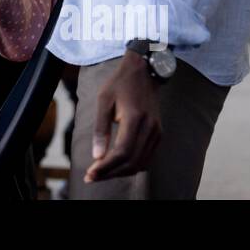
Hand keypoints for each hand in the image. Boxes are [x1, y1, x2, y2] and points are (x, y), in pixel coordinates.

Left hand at [83, 53, 162, 183]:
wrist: (144, 72)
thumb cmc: (119, 84)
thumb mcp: (103, 100)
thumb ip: (101, 128)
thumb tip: (97, 156)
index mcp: (135, 118)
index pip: (122, 152)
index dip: (106, 167)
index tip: (90, 173)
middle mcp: (150, 127)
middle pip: (131, 162)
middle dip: (110, 173)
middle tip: (92, 177)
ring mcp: (157, 132)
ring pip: (140, 163)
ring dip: (120, 172)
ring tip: (101, 173)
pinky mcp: (159, 134)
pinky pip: (147, 158)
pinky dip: (132, 166)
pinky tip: (117, 166)